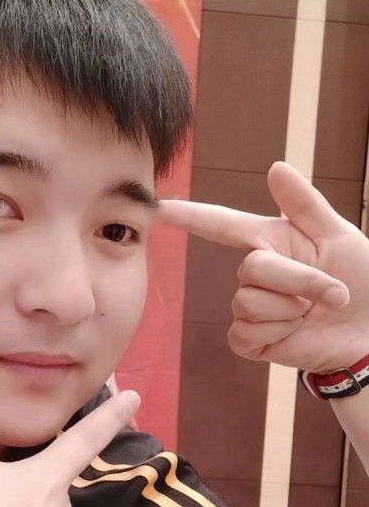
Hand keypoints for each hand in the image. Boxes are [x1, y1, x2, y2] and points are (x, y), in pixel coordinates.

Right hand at [158, 161, 368, 372]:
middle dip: (299, 281)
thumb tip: (275, 166)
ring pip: (248, 301)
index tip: (158, 207)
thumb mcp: (340, 237)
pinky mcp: (249, 340)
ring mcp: (249, 308)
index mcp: (271, 243)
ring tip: (310, 314)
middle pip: (252, 269)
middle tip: (332, 292)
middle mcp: (255, 274)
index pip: (220, 225)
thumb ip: (305, 204)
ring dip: (290, 310)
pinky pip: (245, 331)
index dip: (189, 215)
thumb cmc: (363, 282)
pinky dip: (277, 334)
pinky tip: (293, 334)